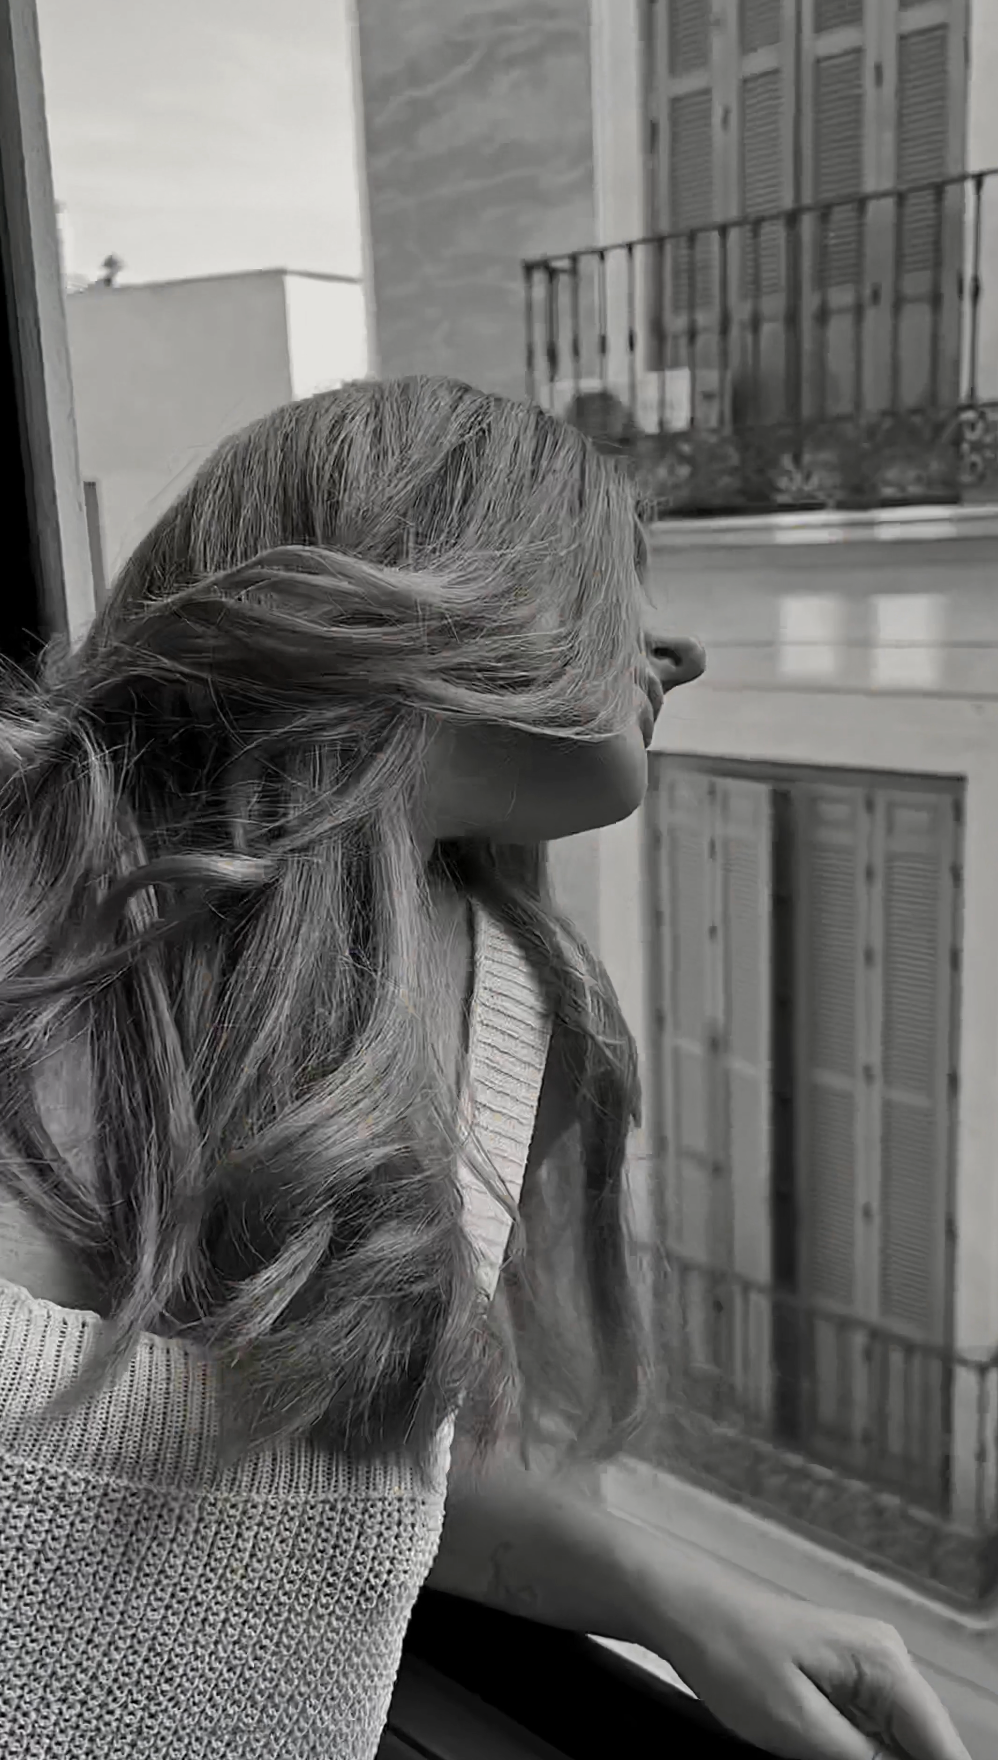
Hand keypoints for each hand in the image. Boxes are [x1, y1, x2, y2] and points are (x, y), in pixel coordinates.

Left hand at [654, 1578, 971, 1758]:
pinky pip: (868, 1732)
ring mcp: (862, 1666)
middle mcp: (883, 1658)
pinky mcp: (839, 1678)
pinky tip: (819, 1754)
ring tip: (811, 1752)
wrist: (681, 1609)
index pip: (943, 1747)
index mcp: (884, 1662)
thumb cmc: (726, 1646)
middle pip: (923, 1745)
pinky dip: (857, 1755)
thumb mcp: (797, 1726)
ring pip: (896, 1743)